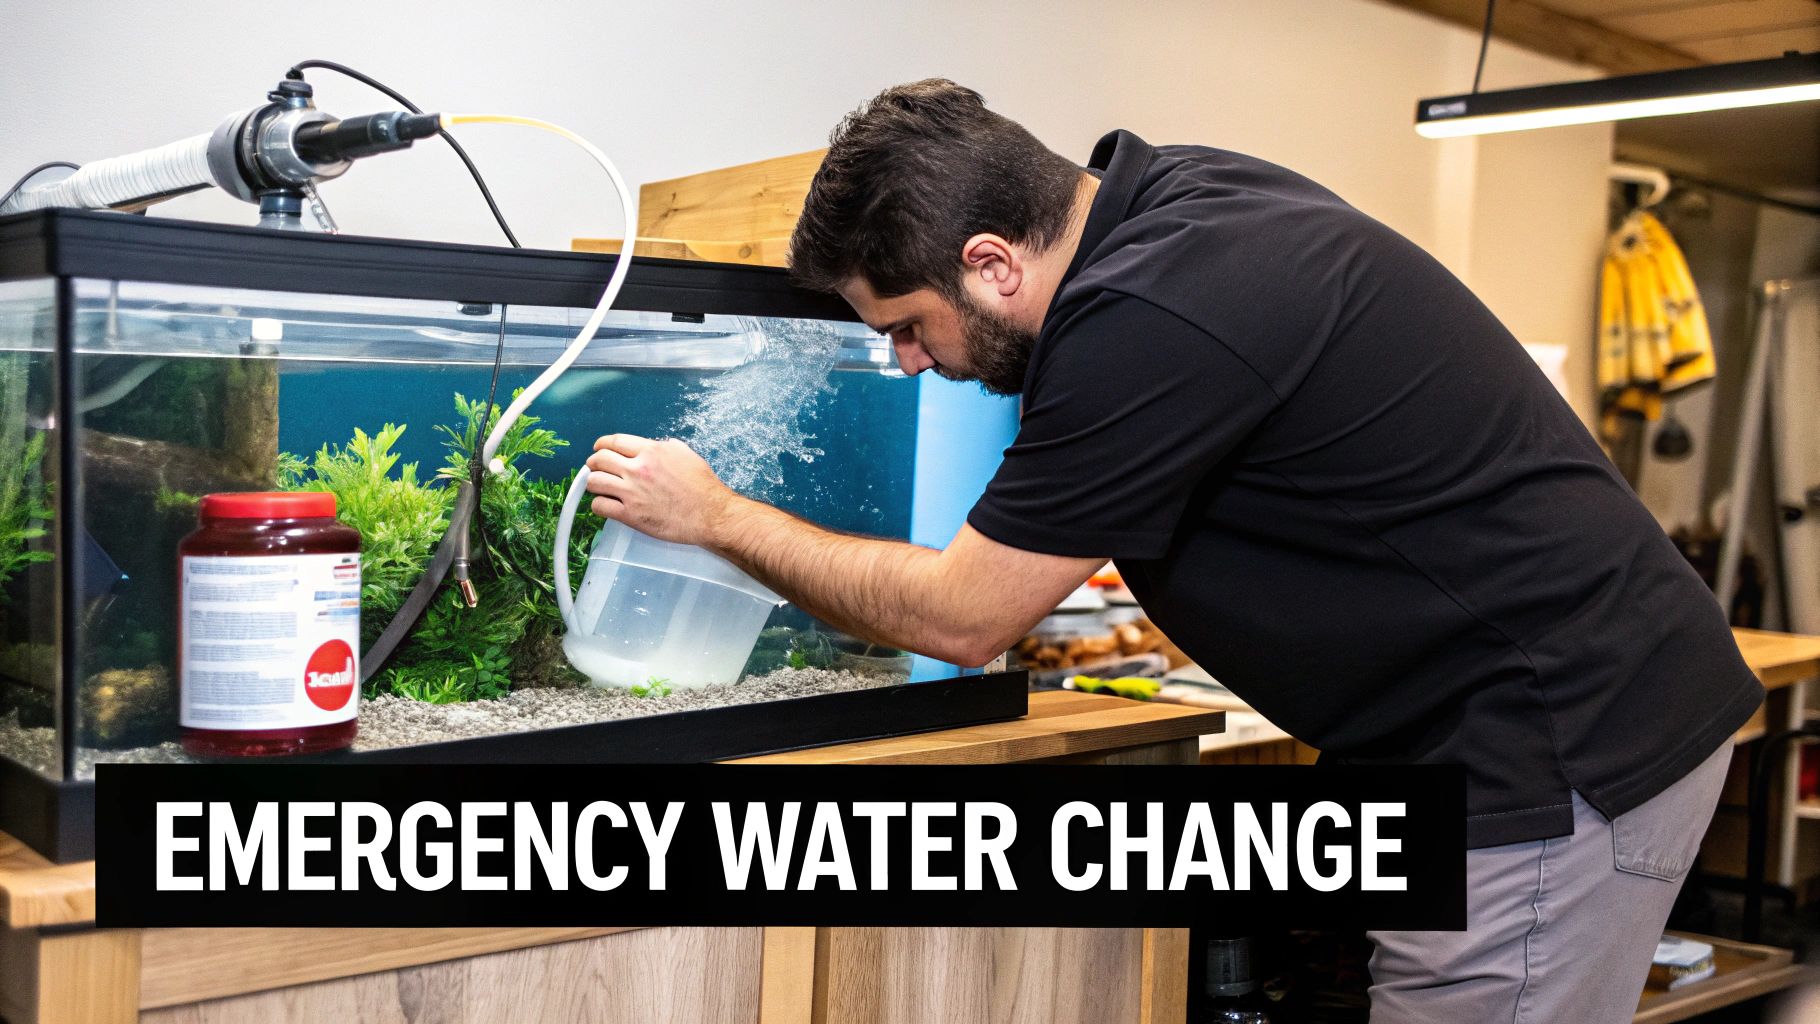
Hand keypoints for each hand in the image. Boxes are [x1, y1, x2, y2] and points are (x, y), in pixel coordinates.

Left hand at [585, 434, 735, 546]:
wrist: (710, 514)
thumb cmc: (702, 487)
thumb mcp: (686, 455)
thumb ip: (665, 448)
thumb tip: (654, 446)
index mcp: (651, 451)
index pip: (614, 441)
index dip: (602, 445)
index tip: (599, 449)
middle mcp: (638, 469)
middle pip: (599, 459)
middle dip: (594, 463)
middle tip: (596, 468)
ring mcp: (632, 492)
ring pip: (594, 482)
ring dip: (594, 483)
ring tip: (600, 488)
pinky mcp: (630, 515)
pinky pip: (600, 506)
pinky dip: (599, 505)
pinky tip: (606, 505)